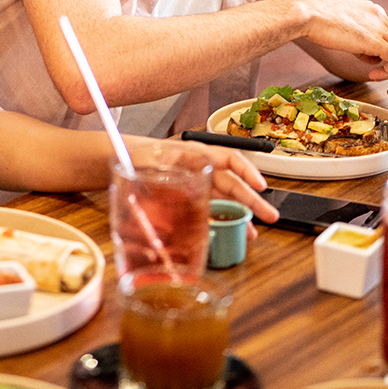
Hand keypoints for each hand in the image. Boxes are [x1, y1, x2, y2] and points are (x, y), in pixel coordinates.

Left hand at [126, 138, 278, 239]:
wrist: (117, 158)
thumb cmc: (133, 155)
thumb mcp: (149, 163)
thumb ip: (163, 176)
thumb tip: (175, 193)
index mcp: (193, 154)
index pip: (228, 159)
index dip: (247, 172)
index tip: (261, 187)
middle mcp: (199, 168)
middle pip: (231, 183)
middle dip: (252, 200)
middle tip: (270, 216)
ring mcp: (195, 184)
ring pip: (224, 199)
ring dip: (239, 216)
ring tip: (252, 234)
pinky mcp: (188, 198)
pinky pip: (209, 209)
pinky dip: (220, 221)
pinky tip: (229, 234)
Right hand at [296, 0, 387, 77]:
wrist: (307, 14)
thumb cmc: (314, 17)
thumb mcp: (340, 20)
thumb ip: (353, 30)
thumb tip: (355, 45)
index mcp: (371, 9)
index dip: (382, 45)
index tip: (371, 57)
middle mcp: (380, 15)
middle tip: (380, 68)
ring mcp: (379, 28)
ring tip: (378, 74)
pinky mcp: (376, 41)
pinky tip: (375, 75)